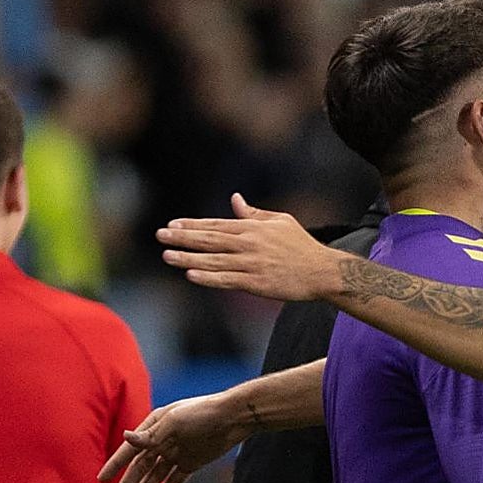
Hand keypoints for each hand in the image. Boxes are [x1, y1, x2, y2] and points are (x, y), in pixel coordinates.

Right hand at [99, 392, 243, 482]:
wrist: (234, 417)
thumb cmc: (202, 413)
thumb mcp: (173, 422)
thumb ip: (150, 436)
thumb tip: (125, 437)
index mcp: (154, 426)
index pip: (130, 449)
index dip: (115, 464)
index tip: (101, 479)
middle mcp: (163, 441)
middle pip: (141, 467)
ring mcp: (177, 453)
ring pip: (155, 478)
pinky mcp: (192, 464)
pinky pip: (175, 482)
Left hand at [158, 193, 342, 299]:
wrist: (321, 271)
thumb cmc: (301, 246)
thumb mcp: (280, 221)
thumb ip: (254, 213)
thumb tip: (235, 198)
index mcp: (253, 228)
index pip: (216, 224)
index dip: (192, 225)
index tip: (172, 224)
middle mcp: (249, 244)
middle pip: (209, 240)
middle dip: (183, 238)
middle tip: (160, 235)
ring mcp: (251, 264)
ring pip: (213, 260)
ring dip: (188, 258)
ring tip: (167, 256)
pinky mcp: (256, 283)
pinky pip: (227, 280)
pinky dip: (208, 277)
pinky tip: (191, 275)